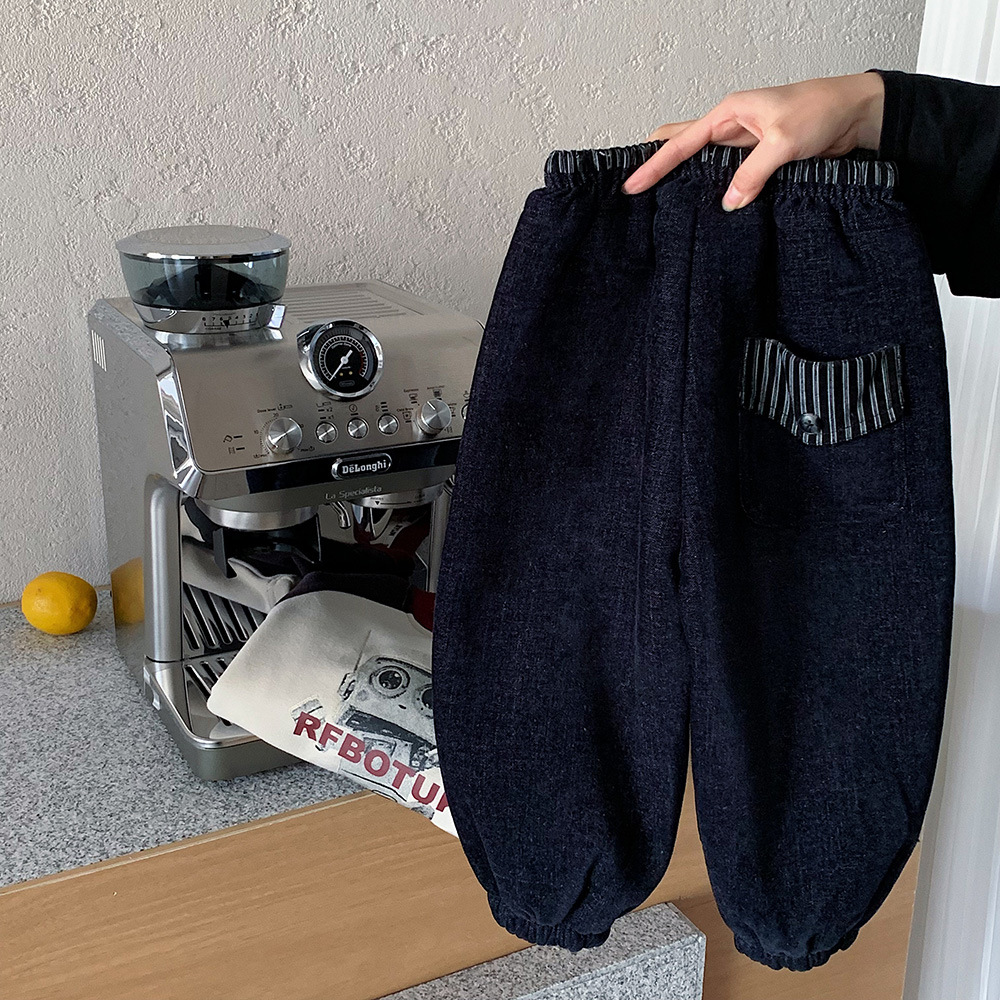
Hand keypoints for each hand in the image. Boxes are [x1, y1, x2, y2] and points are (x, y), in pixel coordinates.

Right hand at [620, 72, 885, 209]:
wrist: (854, 113)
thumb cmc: (822, 110)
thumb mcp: (784, 143)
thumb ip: (753, 174)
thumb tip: (729, 202)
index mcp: (729, 113)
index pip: (679, 143)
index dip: (653, 165)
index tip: (631, 185)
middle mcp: (730, 127)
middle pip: (680, 146)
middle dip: (657, 165)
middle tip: (634, 192)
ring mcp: (741, 145)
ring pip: (701, 164)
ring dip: (684, 181)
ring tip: (660, 204)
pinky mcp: (755, 161)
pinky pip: (725, 177)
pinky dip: (713, 191)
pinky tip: (703, 206)